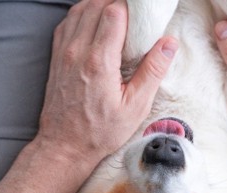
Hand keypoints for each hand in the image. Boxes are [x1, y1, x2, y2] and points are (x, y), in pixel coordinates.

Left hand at [37, 0, 178, 169]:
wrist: (64, 145)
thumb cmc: (100, 131)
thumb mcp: (135, 107)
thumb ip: (153, 72)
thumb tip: (169, 44)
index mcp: (99, 62)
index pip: (114, 13)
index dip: (131, 8)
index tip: (144, 17)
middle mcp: (78, 51)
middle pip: (97, 5)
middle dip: (118, 4)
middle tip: (135, 17)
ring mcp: (64, 52)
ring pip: (80, 9)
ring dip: (100, 6)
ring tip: (119, 18)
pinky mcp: (57, 56)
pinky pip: (68, 22)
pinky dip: (83, 15)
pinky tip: (97, 25)